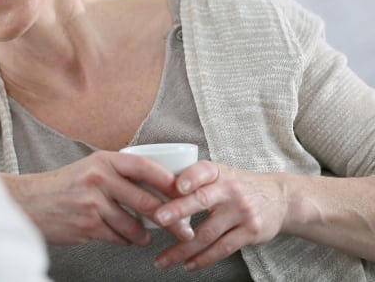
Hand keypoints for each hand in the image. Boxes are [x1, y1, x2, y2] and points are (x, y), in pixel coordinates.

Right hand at [1, 151, 194, 246]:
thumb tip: (157, 190)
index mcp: (102, 160)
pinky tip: (118, 236)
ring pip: (135, 226)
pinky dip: (123, 240)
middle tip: (185, 230)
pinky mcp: (87, 226)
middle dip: (171, 220)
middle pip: (147, 202)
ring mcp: (92, 204)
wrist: (28, 202)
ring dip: (143, 236)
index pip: (145, 167)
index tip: (186, 193)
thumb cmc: (62, 186)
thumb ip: (118, 174)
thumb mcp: (89, 169)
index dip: (169, 181)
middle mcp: (99, 179)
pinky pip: (118, 238)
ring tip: (143, 236)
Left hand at [152, 161, 287, 270]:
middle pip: (202, 200)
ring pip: (208, 233)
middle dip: (178, 210)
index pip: (203, 170)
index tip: (176, 187)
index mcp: (219, 172)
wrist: (280, 198)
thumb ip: (194, 180)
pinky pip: (222, 249)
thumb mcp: (220, 174)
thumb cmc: (238, 186)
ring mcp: (242, 212)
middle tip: (157, 219)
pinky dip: (203, 259)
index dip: (190, 178)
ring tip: (163, 259)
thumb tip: (155, 191)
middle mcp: (231, 190)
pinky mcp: (250, 232)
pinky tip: (188, 264)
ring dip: (182, 249)